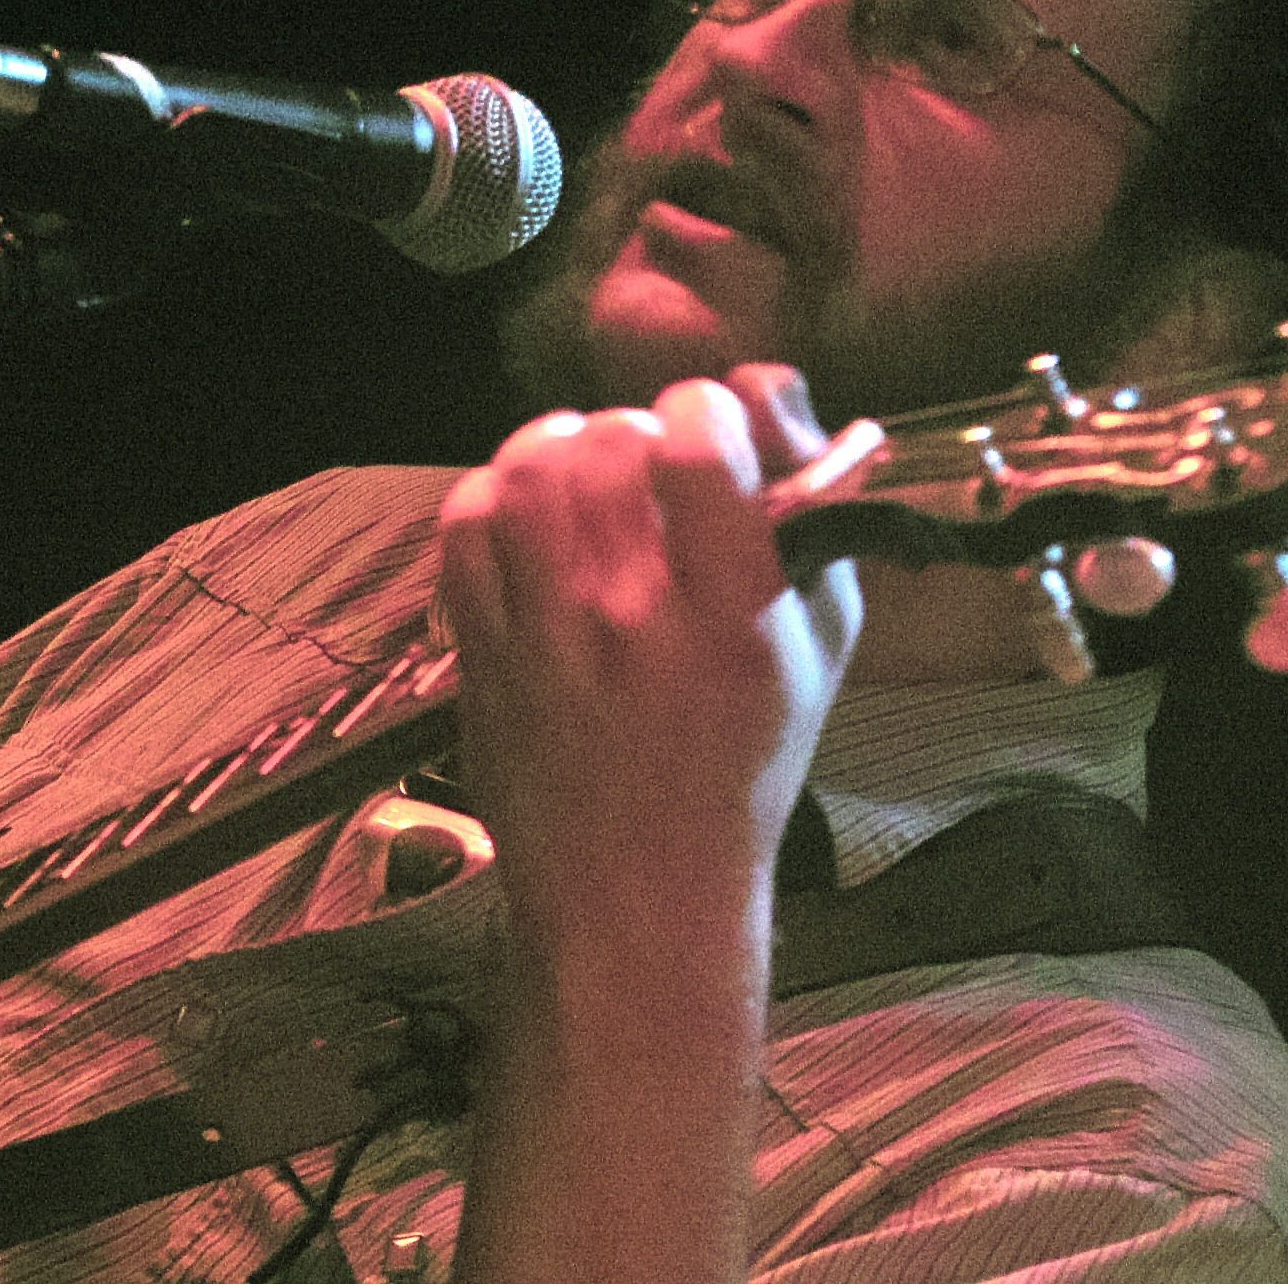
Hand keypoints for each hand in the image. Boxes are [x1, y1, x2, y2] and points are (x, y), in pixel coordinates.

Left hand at [435, 366, 859, 955]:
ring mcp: (544, 634)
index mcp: (735, 618)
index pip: (699, 445)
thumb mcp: (821, 649)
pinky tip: (530, 518)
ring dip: (561, 446)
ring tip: (586, 475)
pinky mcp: (479, 651)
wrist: (637, 892)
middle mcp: (633, 618)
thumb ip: (814, 519)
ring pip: (530, 469)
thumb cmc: (742, 763)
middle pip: (610, 443)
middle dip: (635, 430)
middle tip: (649, 468)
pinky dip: (497, 495)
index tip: (709, 432)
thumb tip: (769, 395)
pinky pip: (466, 525)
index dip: (705, 409)